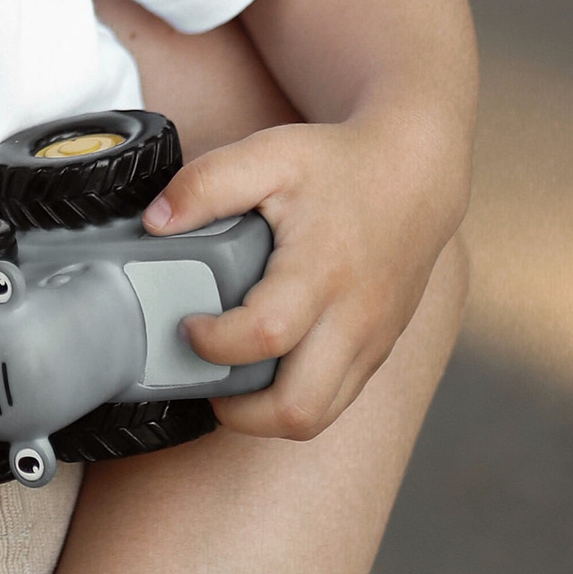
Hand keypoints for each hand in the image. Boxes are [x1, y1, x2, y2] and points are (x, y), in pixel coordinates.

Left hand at [144, 101, 465, 435]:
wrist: (417, 175)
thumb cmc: (340, 165)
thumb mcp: (270, 154)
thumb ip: (207, 184)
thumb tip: (155, 222)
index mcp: (322, 271)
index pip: (265, 337)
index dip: (213, 344)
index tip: (188, 323)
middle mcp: (354, 318)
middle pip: (298, 409)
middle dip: (237, 410)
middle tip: (206, 371)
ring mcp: (371, 342)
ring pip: (318, 418)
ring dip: (264, 416)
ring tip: (229, 379)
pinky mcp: (378, 351)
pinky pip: (336, 401)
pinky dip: (294, 400)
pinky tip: (265, 368)